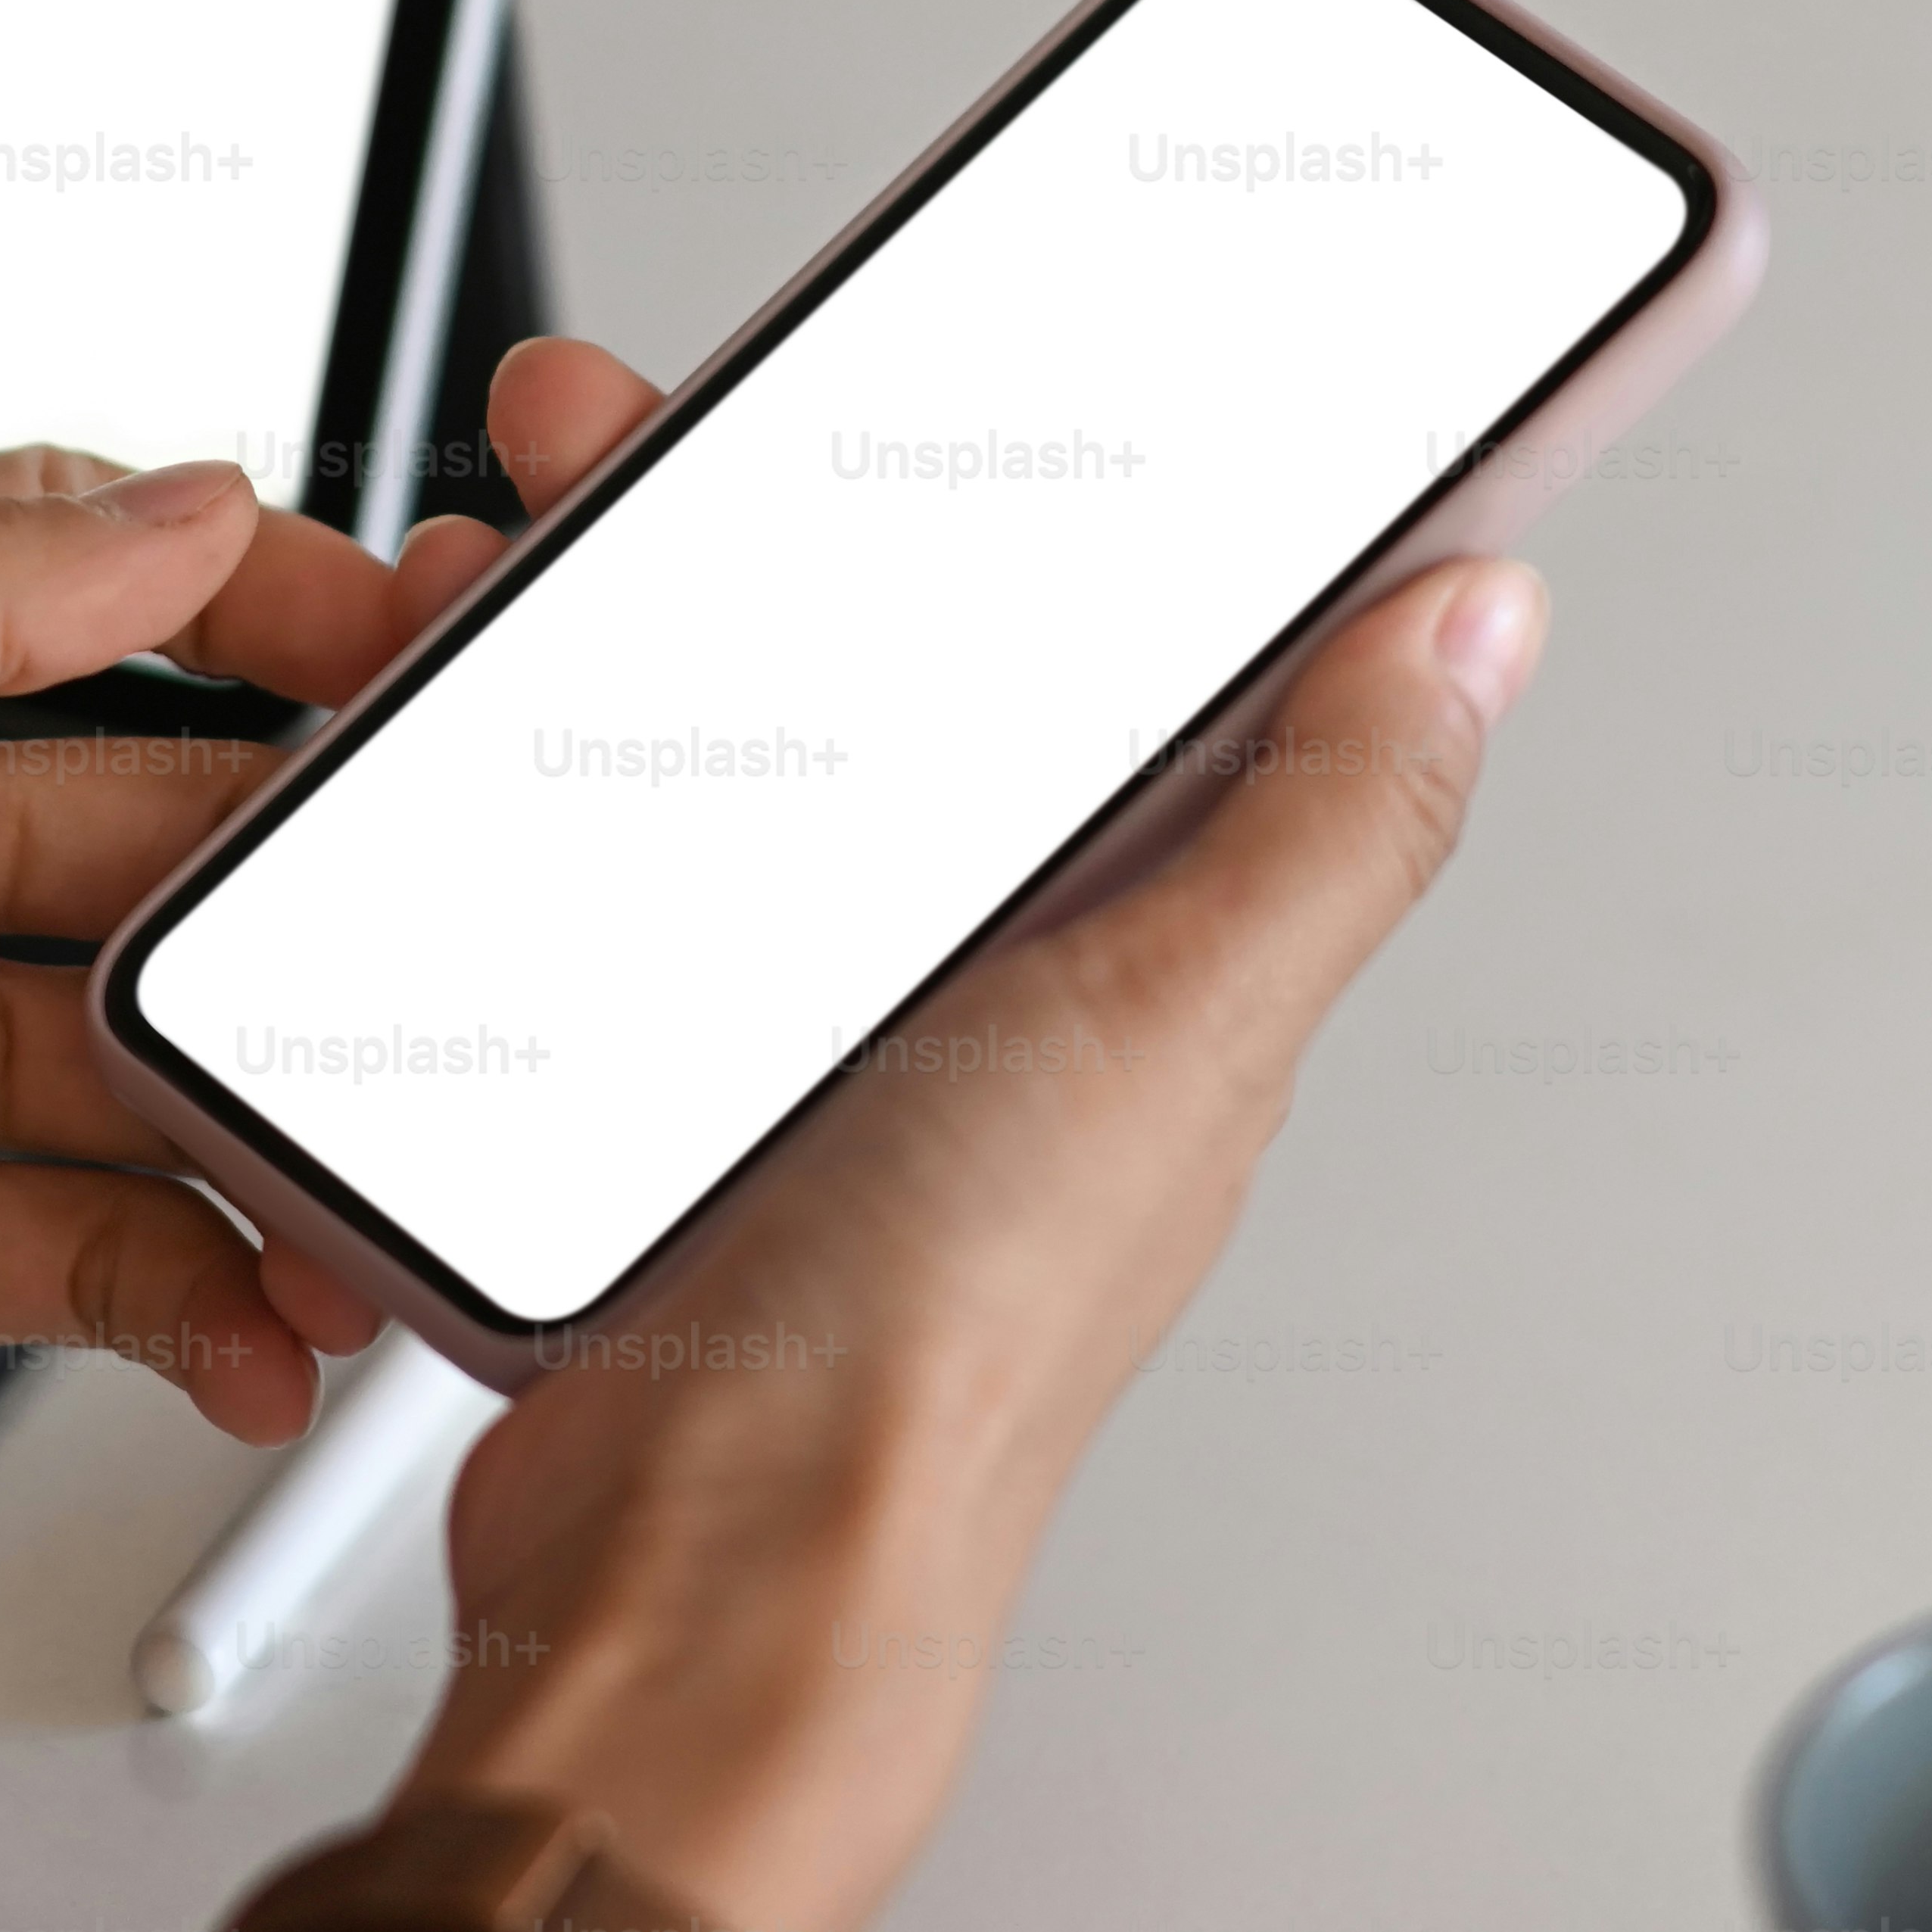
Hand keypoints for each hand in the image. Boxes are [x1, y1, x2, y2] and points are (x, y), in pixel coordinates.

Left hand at [0, 418, 617, 1627]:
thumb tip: (183, 500)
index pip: (104, 595)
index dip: (276, 604)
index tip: (425, 641)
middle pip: (175, 850)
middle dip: (324, 898)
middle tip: (460, 941)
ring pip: (161, 1075)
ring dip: (287, 1130)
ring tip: (388, 1189)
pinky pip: (103, 1261)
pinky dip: (209, 1303)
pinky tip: (271, 1333)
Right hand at [351, 350, 1554, 1931]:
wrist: (688, 1577)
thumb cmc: (936, 1348)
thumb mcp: (1174, 1023)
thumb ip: (1332, 818)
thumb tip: (1489, 620)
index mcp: (1137, 932)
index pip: (1121, 648)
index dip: (1043, 486)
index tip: (950, 354)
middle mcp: (980, 969)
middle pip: (868, 661)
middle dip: (740, 518)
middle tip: (611, 436)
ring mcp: (797, 1024)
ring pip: (700, 745)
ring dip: (594, 629)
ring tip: (492, 571)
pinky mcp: (640, 1085)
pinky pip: (576, 879)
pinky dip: (501, 791)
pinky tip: (442, 738)